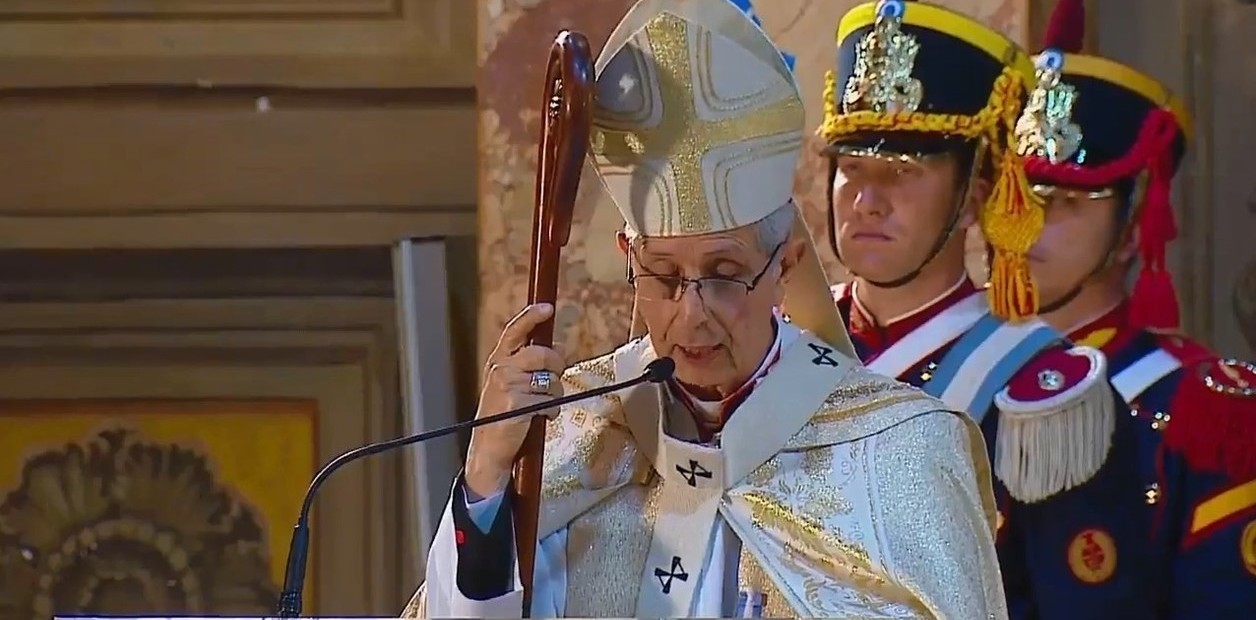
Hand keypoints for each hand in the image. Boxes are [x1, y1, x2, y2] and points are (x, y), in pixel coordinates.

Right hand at [464, 303, 564, 499]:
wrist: (489, 448)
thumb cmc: (503, 413)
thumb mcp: (511, 382)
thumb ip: (530, 363)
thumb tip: (558, 346)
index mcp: (499, 360)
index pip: (515, 330)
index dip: (532, 317)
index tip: (547, 308)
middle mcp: (501, 369)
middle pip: (543, 354)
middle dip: (556, 366)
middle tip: (552, 381)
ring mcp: (508, 386)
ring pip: (551, 380)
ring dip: (554, 395)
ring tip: (540, 405)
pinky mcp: (517, 404)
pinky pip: (550, 401)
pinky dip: (551, 411)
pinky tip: (540, 417)